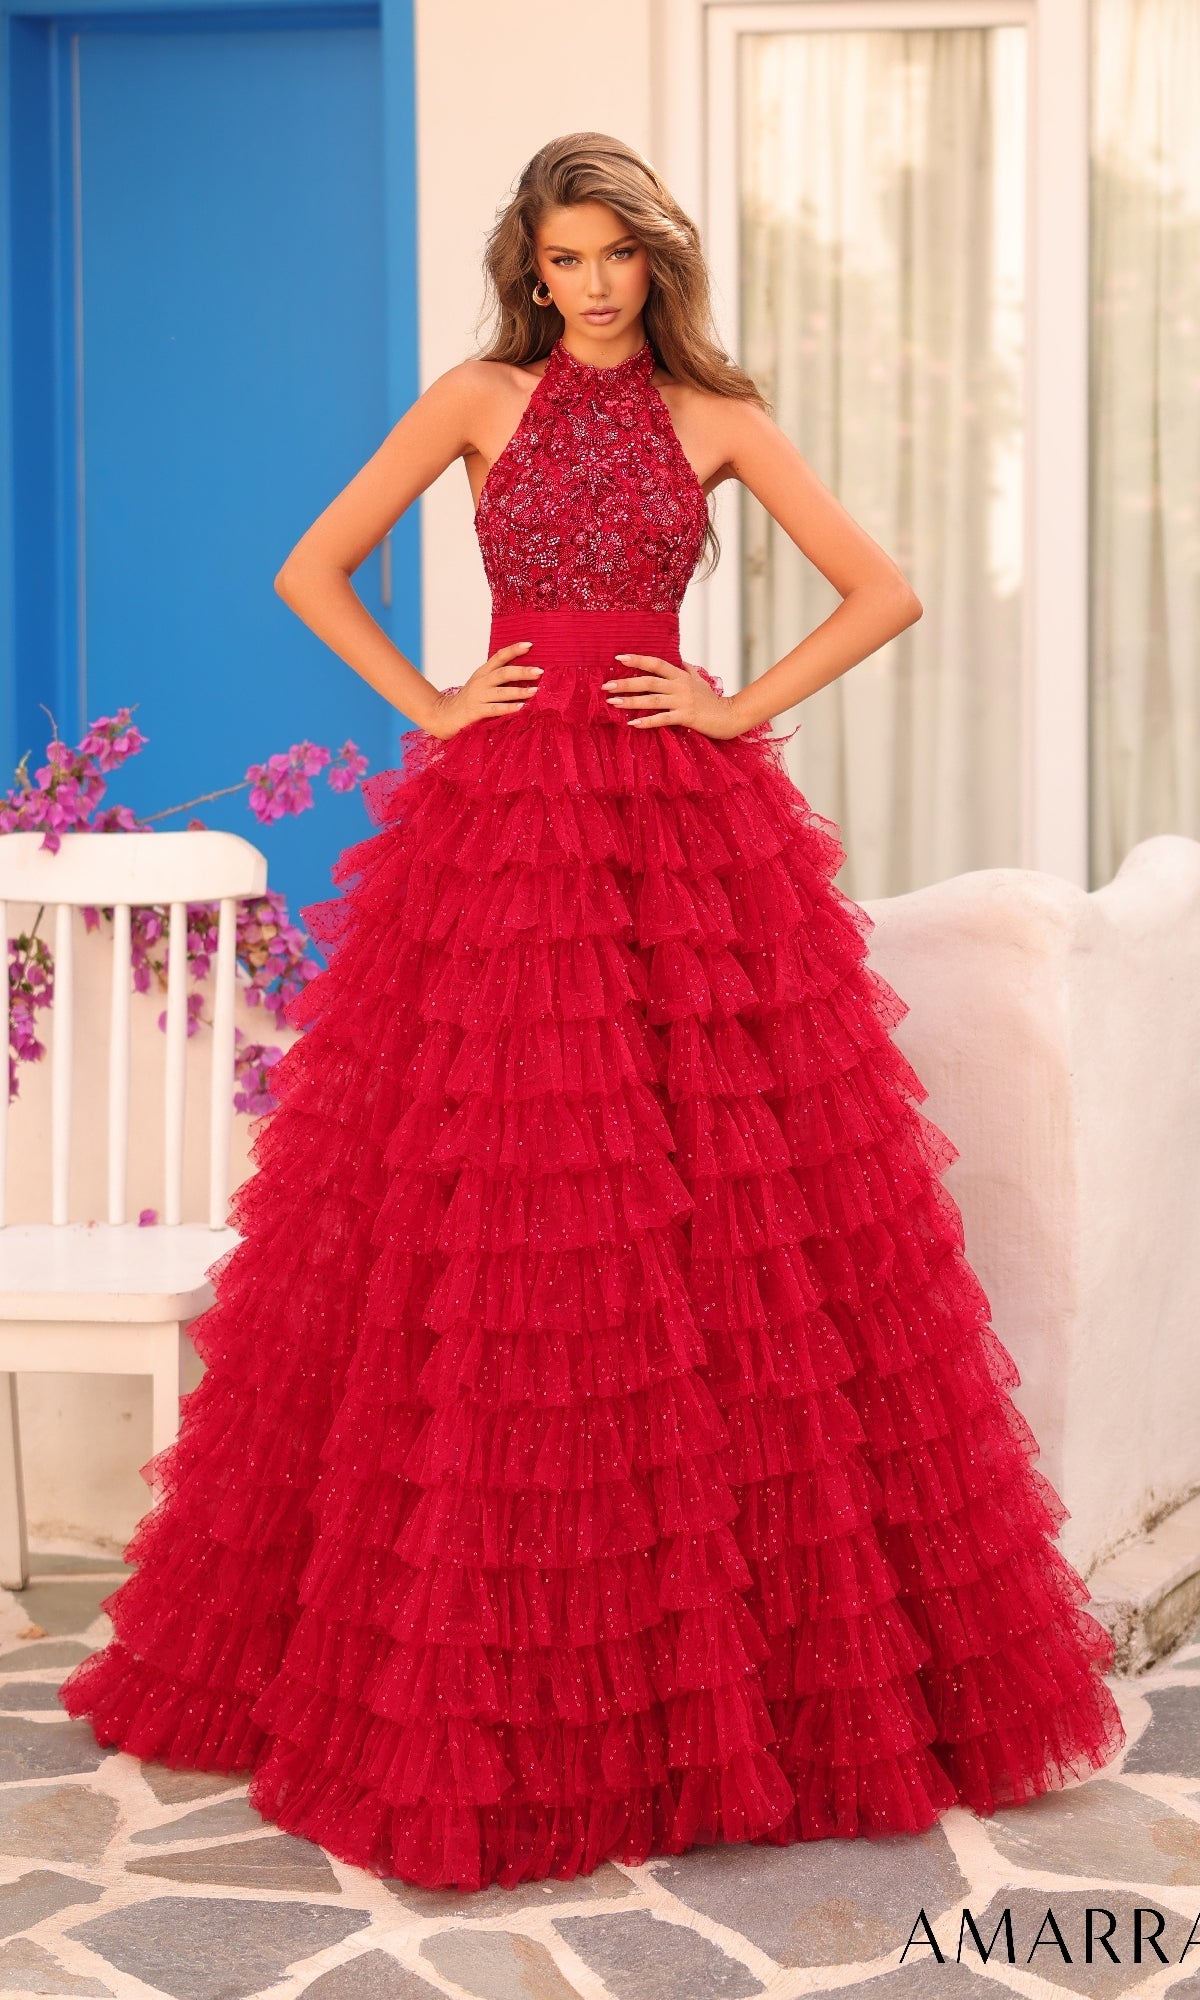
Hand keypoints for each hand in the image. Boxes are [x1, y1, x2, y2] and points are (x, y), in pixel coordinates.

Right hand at [423, 643, 541, 739]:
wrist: (446, 715)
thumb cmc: (470, 700)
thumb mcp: (482, 684)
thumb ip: (498, 677)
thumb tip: (525, 672)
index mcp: (483, 672)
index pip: (499, 656)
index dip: (514, 650)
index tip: (530, 645)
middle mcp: (481, 681)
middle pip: (503, 672)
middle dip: (522, 671)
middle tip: (539, 671)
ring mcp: (478, 696)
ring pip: (501, 691)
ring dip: (519, 691)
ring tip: (535, 691)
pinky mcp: (476, 711)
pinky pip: (495, 709)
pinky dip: (508, 708)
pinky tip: (521, 707)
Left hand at [601, 655, 747, 738]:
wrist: (729, 716)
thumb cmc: (711, 700)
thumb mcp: (699, 680)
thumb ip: (685, 669)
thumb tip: (677, 659)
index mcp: (681, 675)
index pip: (656, 663)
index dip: (638, 660)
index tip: (618, 658)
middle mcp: (680, 686)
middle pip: (649, 681)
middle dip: (626, 682)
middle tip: (606, 685)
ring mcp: (682, 701)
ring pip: (652, 700)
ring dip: (630, 701)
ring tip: (612, 702)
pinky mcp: (686, 717)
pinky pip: (662, 719)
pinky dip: (646, 721)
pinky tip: (632, 723)